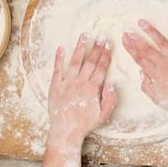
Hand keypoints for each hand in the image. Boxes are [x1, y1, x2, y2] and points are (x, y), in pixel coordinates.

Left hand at [42, 34, 117, 166]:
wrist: (65, 131)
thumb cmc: (85, 124)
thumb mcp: (104, 115)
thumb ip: (110, 99)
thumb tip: (112, 84)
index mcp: (92, 89)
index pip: (101, 68)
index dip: (106, 56)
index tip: (109, 46)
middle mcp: (80, 83)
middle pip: (90, 62)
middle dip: (96, 49)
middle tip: (101, 37)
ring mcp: (67, 83)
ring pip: (74, 62)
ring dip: (80, 48)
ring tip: (84, 36)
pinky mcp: (55, 86)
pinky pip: (57, 69)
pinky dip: (58, 58)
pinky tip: (60, 48)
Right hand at [122, 19, 167, 149]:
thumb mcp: (159, 100)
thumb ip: (147, 87)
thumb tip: (141, 74)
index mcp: (156, 75)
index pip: (140, 59)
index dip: (131, 48)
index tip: (124, 40)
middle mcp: (165, 64)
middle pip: (147, 49)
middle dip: (136, 38)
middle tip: (128, 30)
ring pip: (161, 41)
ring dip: (151, 31)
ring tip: (142, 22)